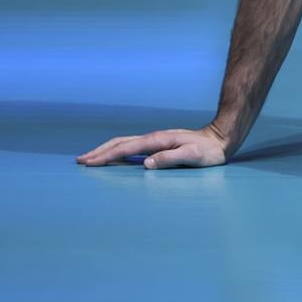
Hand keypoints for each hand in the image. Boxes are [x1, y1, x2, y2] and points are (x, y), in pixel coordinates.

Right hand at [77, 123, 229, 169]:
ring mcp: (156, 139)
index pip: (126, 149)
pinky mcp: (159, 143)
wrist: (221, 139)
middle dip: (99, 151)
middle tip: (80, 160)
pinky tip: (114, 156)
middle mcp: (154, 137)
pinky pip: (132, 146)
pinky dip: (117, 150)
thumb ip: (170, 159)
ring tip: (91, 158)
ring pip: (125, 142)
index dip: (106, 156)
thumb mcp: (192, 157)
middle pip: (120, 142)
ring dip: (106, 149)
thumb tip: (146, 164)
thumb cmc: (208, 151)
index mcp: (158, 140)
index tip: (88, 163)